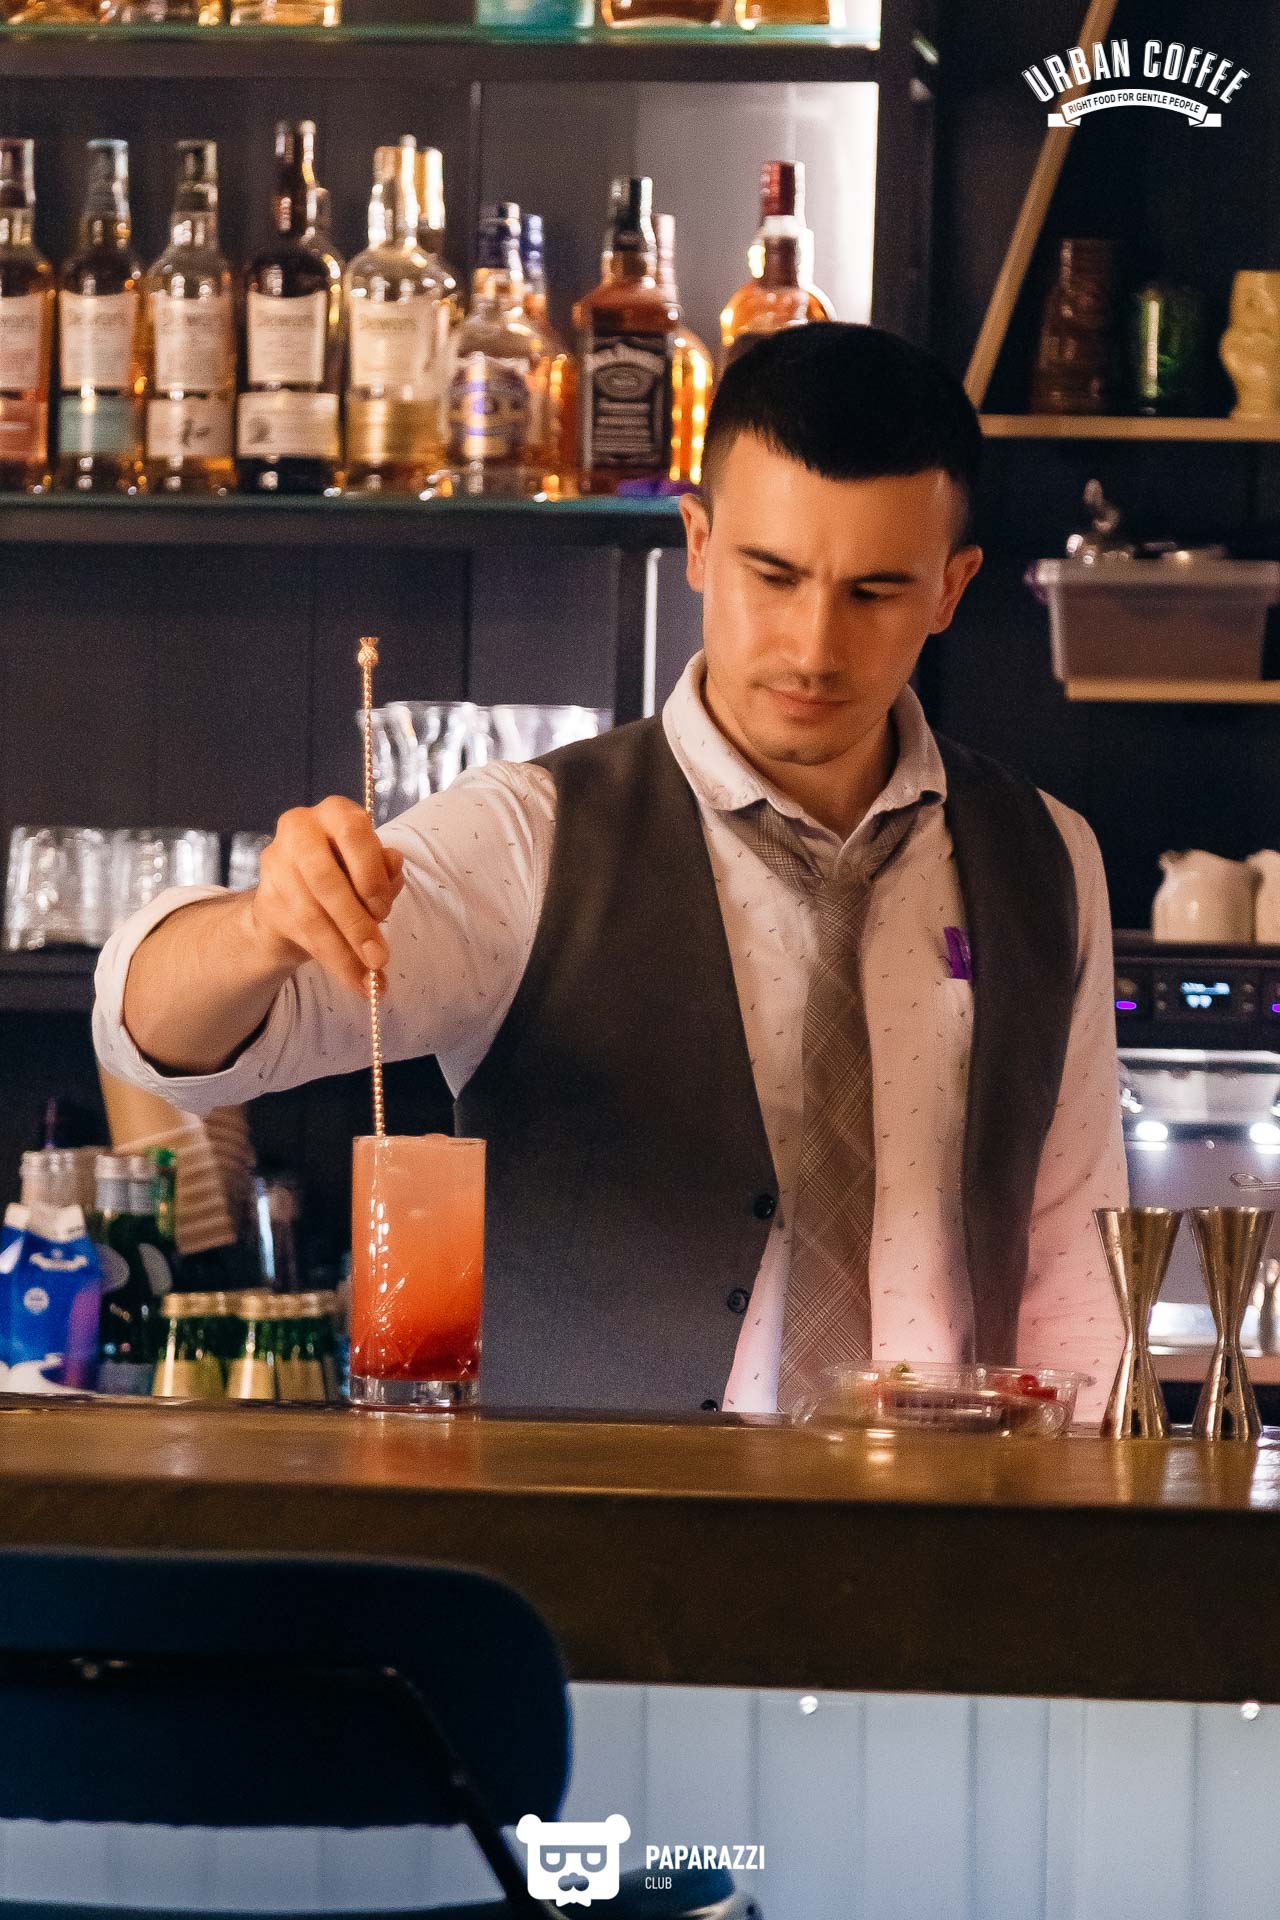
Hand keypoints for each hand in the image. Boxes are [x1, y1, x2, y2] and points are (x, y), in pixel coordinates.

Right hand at [247, 797, 405, 997]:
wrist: (300, 895)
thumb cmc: (348, 876)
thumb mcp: (373, 870)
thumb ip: (385, 870)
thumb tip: (394, 864)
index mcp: (336, 812)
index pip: (354, 834)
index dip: (370, 875)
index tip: (383, 912)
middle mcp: (300, 828)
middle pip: (326, 879)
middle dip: (356, 924)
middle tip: (379, 959)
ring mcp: (277, 861)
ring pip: (311, 914)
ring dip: (344, 952)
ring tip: (370, 979)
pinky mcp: (266, 896)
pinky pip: (301, 933)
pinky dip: (332, 961)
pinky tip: (355, 980)